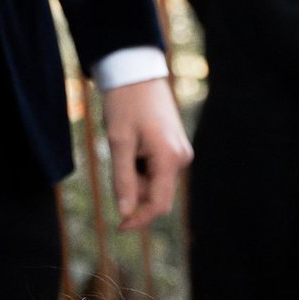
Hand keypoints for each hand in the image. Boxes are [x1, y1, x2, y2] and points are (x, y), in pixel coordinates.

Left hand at [102, 77, 192, 229]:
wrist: (136, 72)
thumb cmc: (125, 104)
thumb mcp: (118, 142)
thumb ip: (123, 180)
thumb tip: (124, 212)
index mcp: (169, 159)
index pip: (158, 204)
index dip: (139, 219)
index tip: (119, 227)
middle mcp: (181, 158)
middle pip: (156, 194)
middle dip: (134, 188)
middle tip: (117, 158)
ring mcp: (181, 153)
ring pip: (155, 182)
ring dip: (136, 174)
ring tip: (126, 144)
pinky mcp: (176, 147)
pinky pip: (157, 169)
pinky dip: (141, 165)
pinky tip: (135, 142)